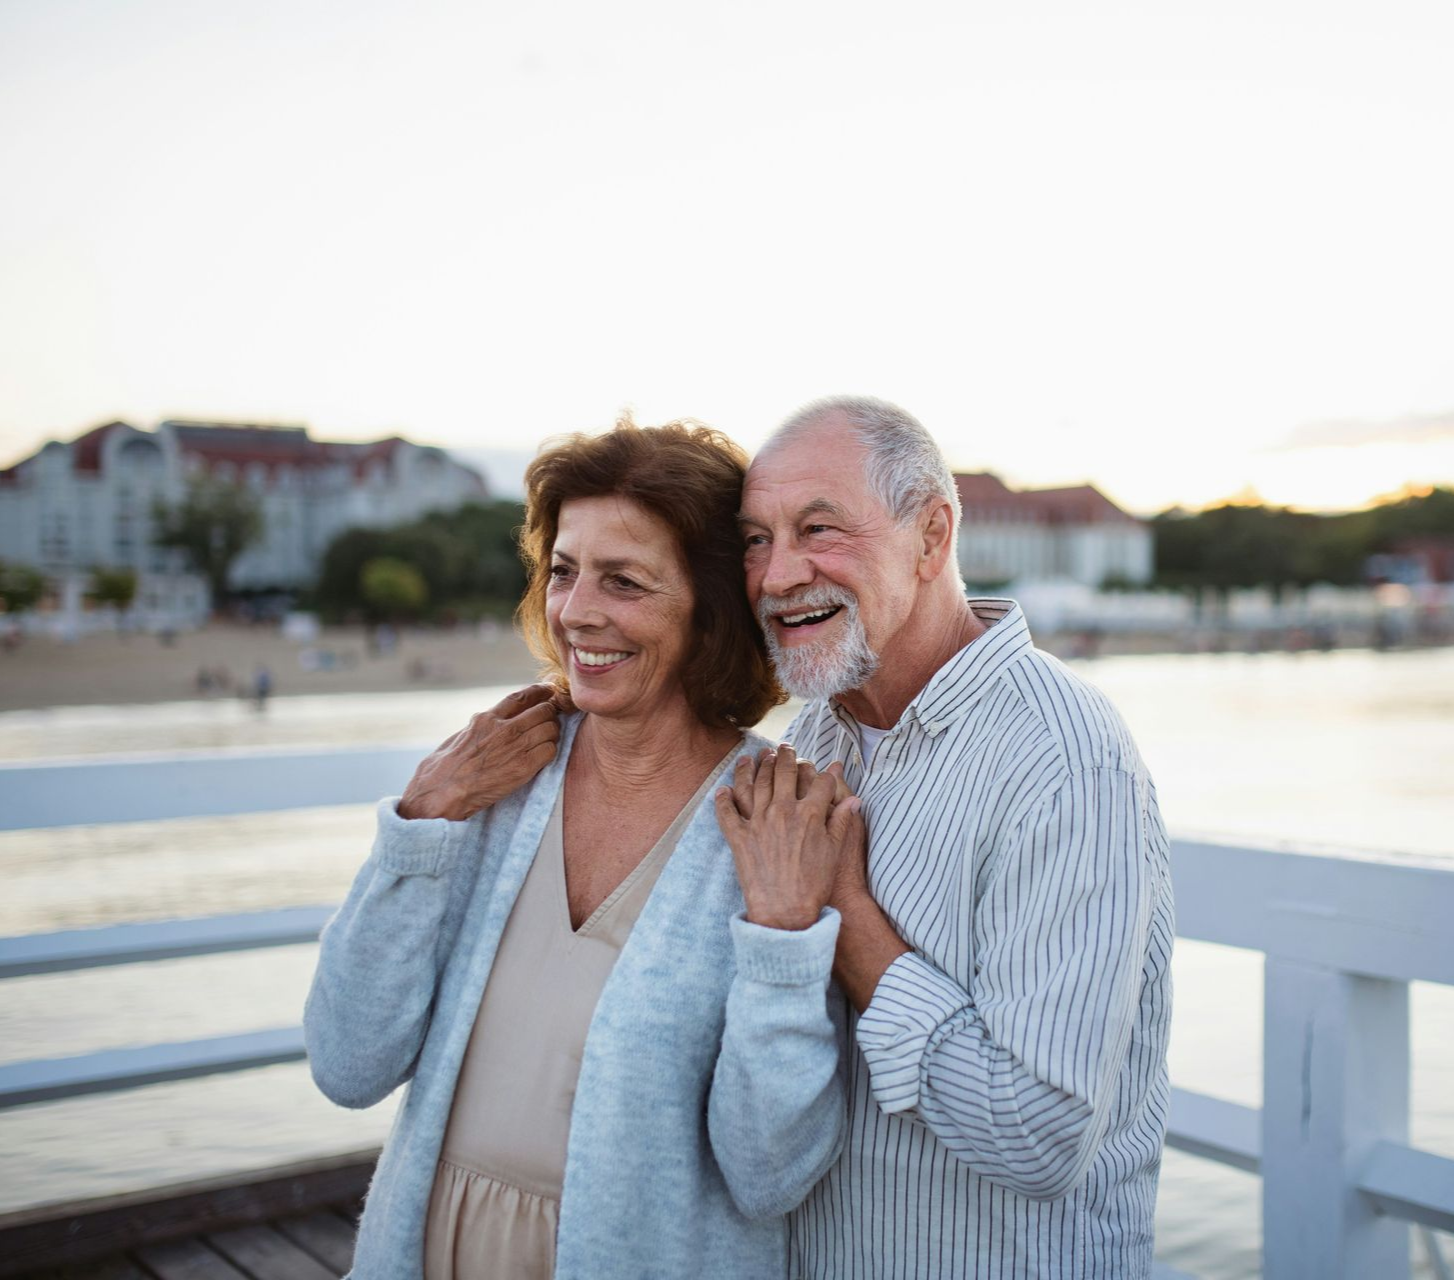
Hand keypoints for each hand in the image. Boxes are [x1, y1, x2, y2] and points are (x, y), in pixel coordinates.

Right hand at [398, 684, 561, 820]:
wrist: (443, 792)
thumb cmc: (445, 767)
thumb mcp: (462, 735)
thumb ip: (481, 725)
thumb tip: (490, 719)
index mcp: (487, 718)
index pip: (522, 696)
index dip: (540, 691)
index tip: (550, 689)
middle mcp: (504, 728)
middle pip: (543, 710)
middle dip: (550, 714)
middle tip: (551, 720)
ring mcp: (515, 747)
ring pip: (551, 729)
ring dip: (553, 734)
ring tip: (547, 740)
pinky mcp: (524, 767)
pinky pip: (550, 751)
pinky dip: (550, 751)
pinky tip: (543, 756)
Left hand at [714, 744, 861, 931]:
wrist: (786, 911)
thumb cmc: (814, 885)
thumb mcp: (835, 851)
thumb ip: (842, 821)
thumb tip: (854, 800)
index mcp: (810, 814)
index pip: (819, 781)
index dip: (825, 771)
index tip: (826, 766)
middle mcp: (782, 811)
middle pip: (784, 773)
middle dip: (786, 756)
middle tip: (784, 748)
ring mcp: (758, 822)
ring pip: (754, 784)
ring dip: (754, 767)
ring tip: (755, 756)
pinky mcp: (739, 837)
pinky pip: (726, 812)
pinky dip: (723, 799)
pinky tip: (722, 789)